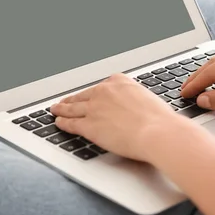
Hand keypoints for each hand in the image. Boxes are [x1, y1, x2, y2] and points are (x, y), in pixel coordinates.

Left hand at [51, 74, 187, 161]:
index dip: (93, 93)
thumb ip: (134, 100)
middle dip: (73, 99)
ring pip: (72, 107)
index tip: (89, 95)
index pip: (101, 87)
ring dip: (62, 109)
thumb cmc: (159, 120)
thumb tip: (133, 108)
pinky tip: (59, 123)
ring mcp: (94, 108)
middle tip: (65, 101)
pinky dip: (62, 123)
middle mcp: (104, 91)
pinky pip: (70, 123)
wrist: (157, 132)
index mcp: (119, 82)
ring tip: (55, 110)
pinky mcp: (88, 125)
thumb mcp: (147, 99)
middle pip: (83, 95)